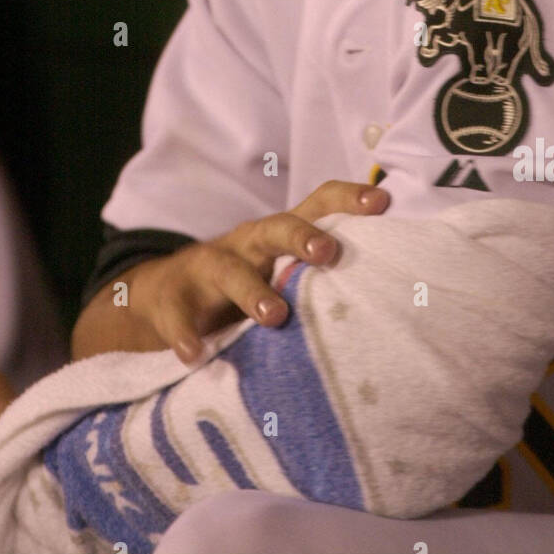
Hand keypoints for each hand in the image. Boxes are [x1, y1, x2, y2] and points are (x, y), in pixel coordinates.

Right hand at [72, 178, 389, 364]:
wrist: (159, 298)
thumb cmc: (242, 288)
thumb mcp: (279, 276)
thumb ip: (321, 281)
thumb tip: (395, 297)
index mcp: (277, 237)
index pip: (317, 204)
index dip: (348, 198)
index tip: (383, 202)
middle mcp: (245, 245)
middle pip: (275, 228)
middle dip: (302, 237)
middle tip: (328, 254)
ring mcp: (205, 268)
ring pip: (228, 269)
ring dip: (252, 290)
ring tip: (275, 316)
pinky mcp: (171, 299)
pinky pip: (176, 316)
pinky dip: (185, 334)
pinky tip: (194, 354)